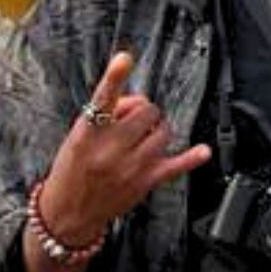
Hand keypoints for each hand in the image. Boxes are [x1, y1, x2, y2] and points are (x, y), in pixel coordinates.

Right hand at [38, 50, 209, 242]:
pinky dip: (191, 158)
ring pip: (163, 132)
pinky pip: (175, 166)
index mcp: (87, 134)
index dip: (113, 77)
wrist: (68, 213)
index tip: (124, 59)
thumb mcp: (76, 137)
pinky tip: (202, 151)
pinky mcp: (144, 183)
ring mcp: (130, 166)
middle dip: (143, 112)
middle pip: (146, 111)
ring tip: (142, 139)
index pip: (102, 99)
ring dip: (156, 130)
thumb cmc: (71, 170)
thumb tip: (137, 101)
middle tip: (132, 121)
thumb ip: (104, 115)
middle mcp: (110, 149)